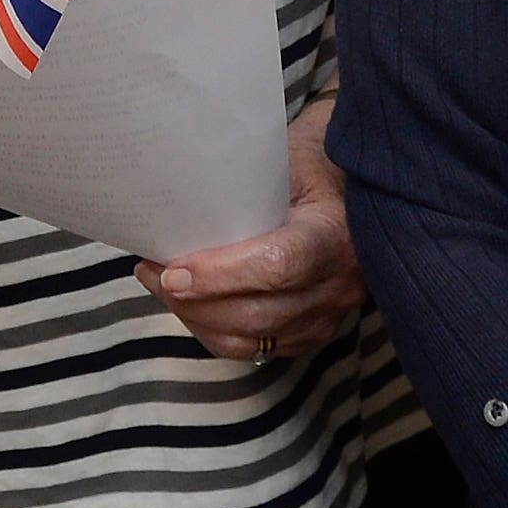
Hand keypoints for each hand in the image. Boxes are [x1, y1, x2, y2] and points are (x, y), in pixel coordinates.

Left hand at [139, 92, 371, 363]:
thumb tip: (176, 207)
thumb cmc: (313, 164)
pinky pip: (257, 347)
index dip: (220, 275)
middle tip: (151, 274)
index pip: (278, 267)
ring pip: (253, 339)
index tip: (172, 269)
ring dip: (197, 319)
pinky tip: (189, 304)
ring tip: (161, 287)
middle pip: (260, 314)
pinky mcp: (313, 332)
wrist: (356, 185)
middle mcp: (339, 285)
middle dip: (196, 302)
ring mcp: (329, 315)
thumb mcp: (285, 161)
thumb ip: (243, 188)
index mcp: (334, 233)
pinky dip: (215, 330)